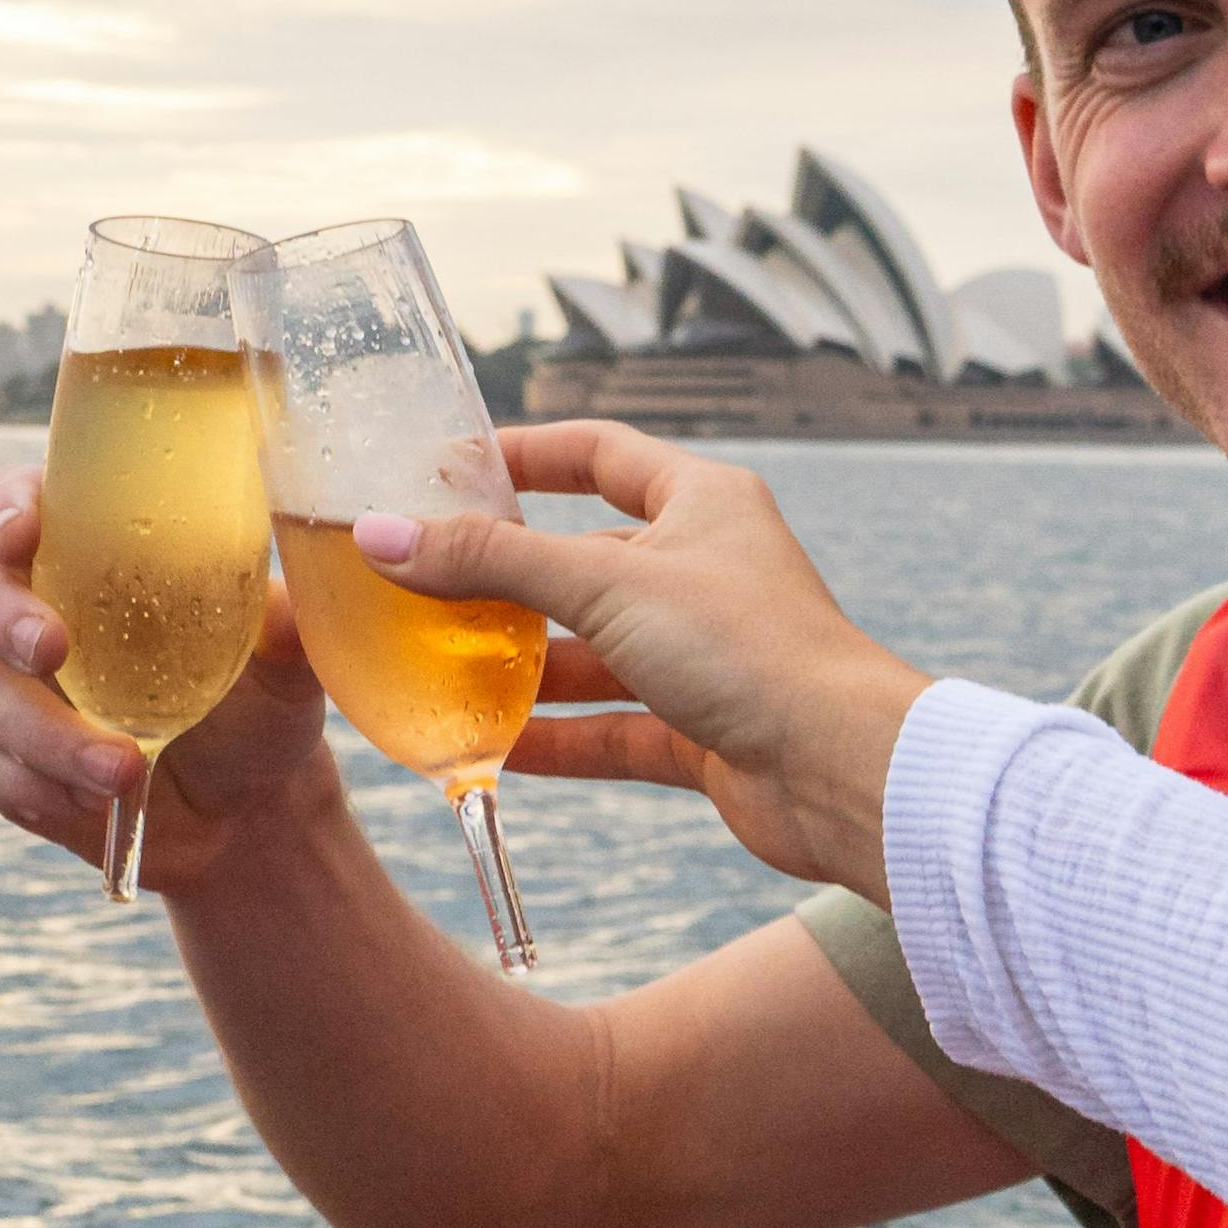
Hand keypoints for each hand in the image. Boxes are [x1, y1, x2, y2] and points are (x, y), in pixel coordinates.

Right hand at [0, 465, 329, 884]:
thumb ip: (283, 629)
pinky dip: (28, 783)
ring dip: (44, 733)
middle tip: (54, 650)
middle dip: (0, 616)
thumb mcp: (285, 665)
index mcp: (89, 548)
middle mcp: (32, 602)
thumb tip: (281, 608)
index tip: (24, 533)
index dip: (5, 507)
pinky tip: (85, 798)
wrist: (245, 807)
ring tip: (120, 769)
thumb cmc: (260, 705)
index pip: (20, 500)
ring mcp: (4, 681)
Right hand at [351, 423, 930, 891]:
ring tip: (435, 672)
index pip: (601, 455)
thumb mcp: (606, 586)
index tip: (450, 467)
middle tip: (420, 585)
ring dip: (523, 666)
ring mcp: (704, 654)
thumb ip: (492, 561)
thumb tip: (383, 535)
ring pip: (593, 651)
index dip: (528, 455)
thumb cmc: (750, 650)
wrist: (844, 772)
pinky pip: (612, 726)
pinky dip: (556, 736)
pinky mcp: (702, 729)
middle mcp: (704, 571)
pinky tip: (490, 749)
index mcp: (702, 503)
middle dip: (506, 579)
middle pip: (584, 562)